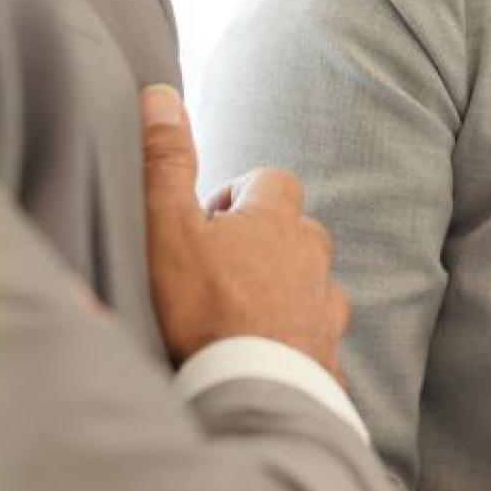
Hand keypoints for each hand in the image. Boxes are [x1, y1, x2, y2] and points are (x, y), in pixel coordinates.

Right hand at [139, 85, 349, 374]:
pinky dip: (294, 337)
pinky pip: (316, 336)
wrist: (248, 394)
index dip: (238, 195)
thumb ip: (164, 162)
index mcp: (277, 220)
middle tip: (219, 269)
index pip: (271, 180)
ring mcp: (325, 310)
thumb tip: (161, 96)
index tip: (207, 222)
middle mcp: (312, 259)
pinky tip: (264, 355)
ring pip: (311, 283)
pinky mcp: (328, 357)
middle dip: (265, 242)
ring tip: (241, 314)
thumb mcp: (167, 227)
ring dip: (283, 289)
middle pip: (298, 230)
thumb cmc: (201, 310)